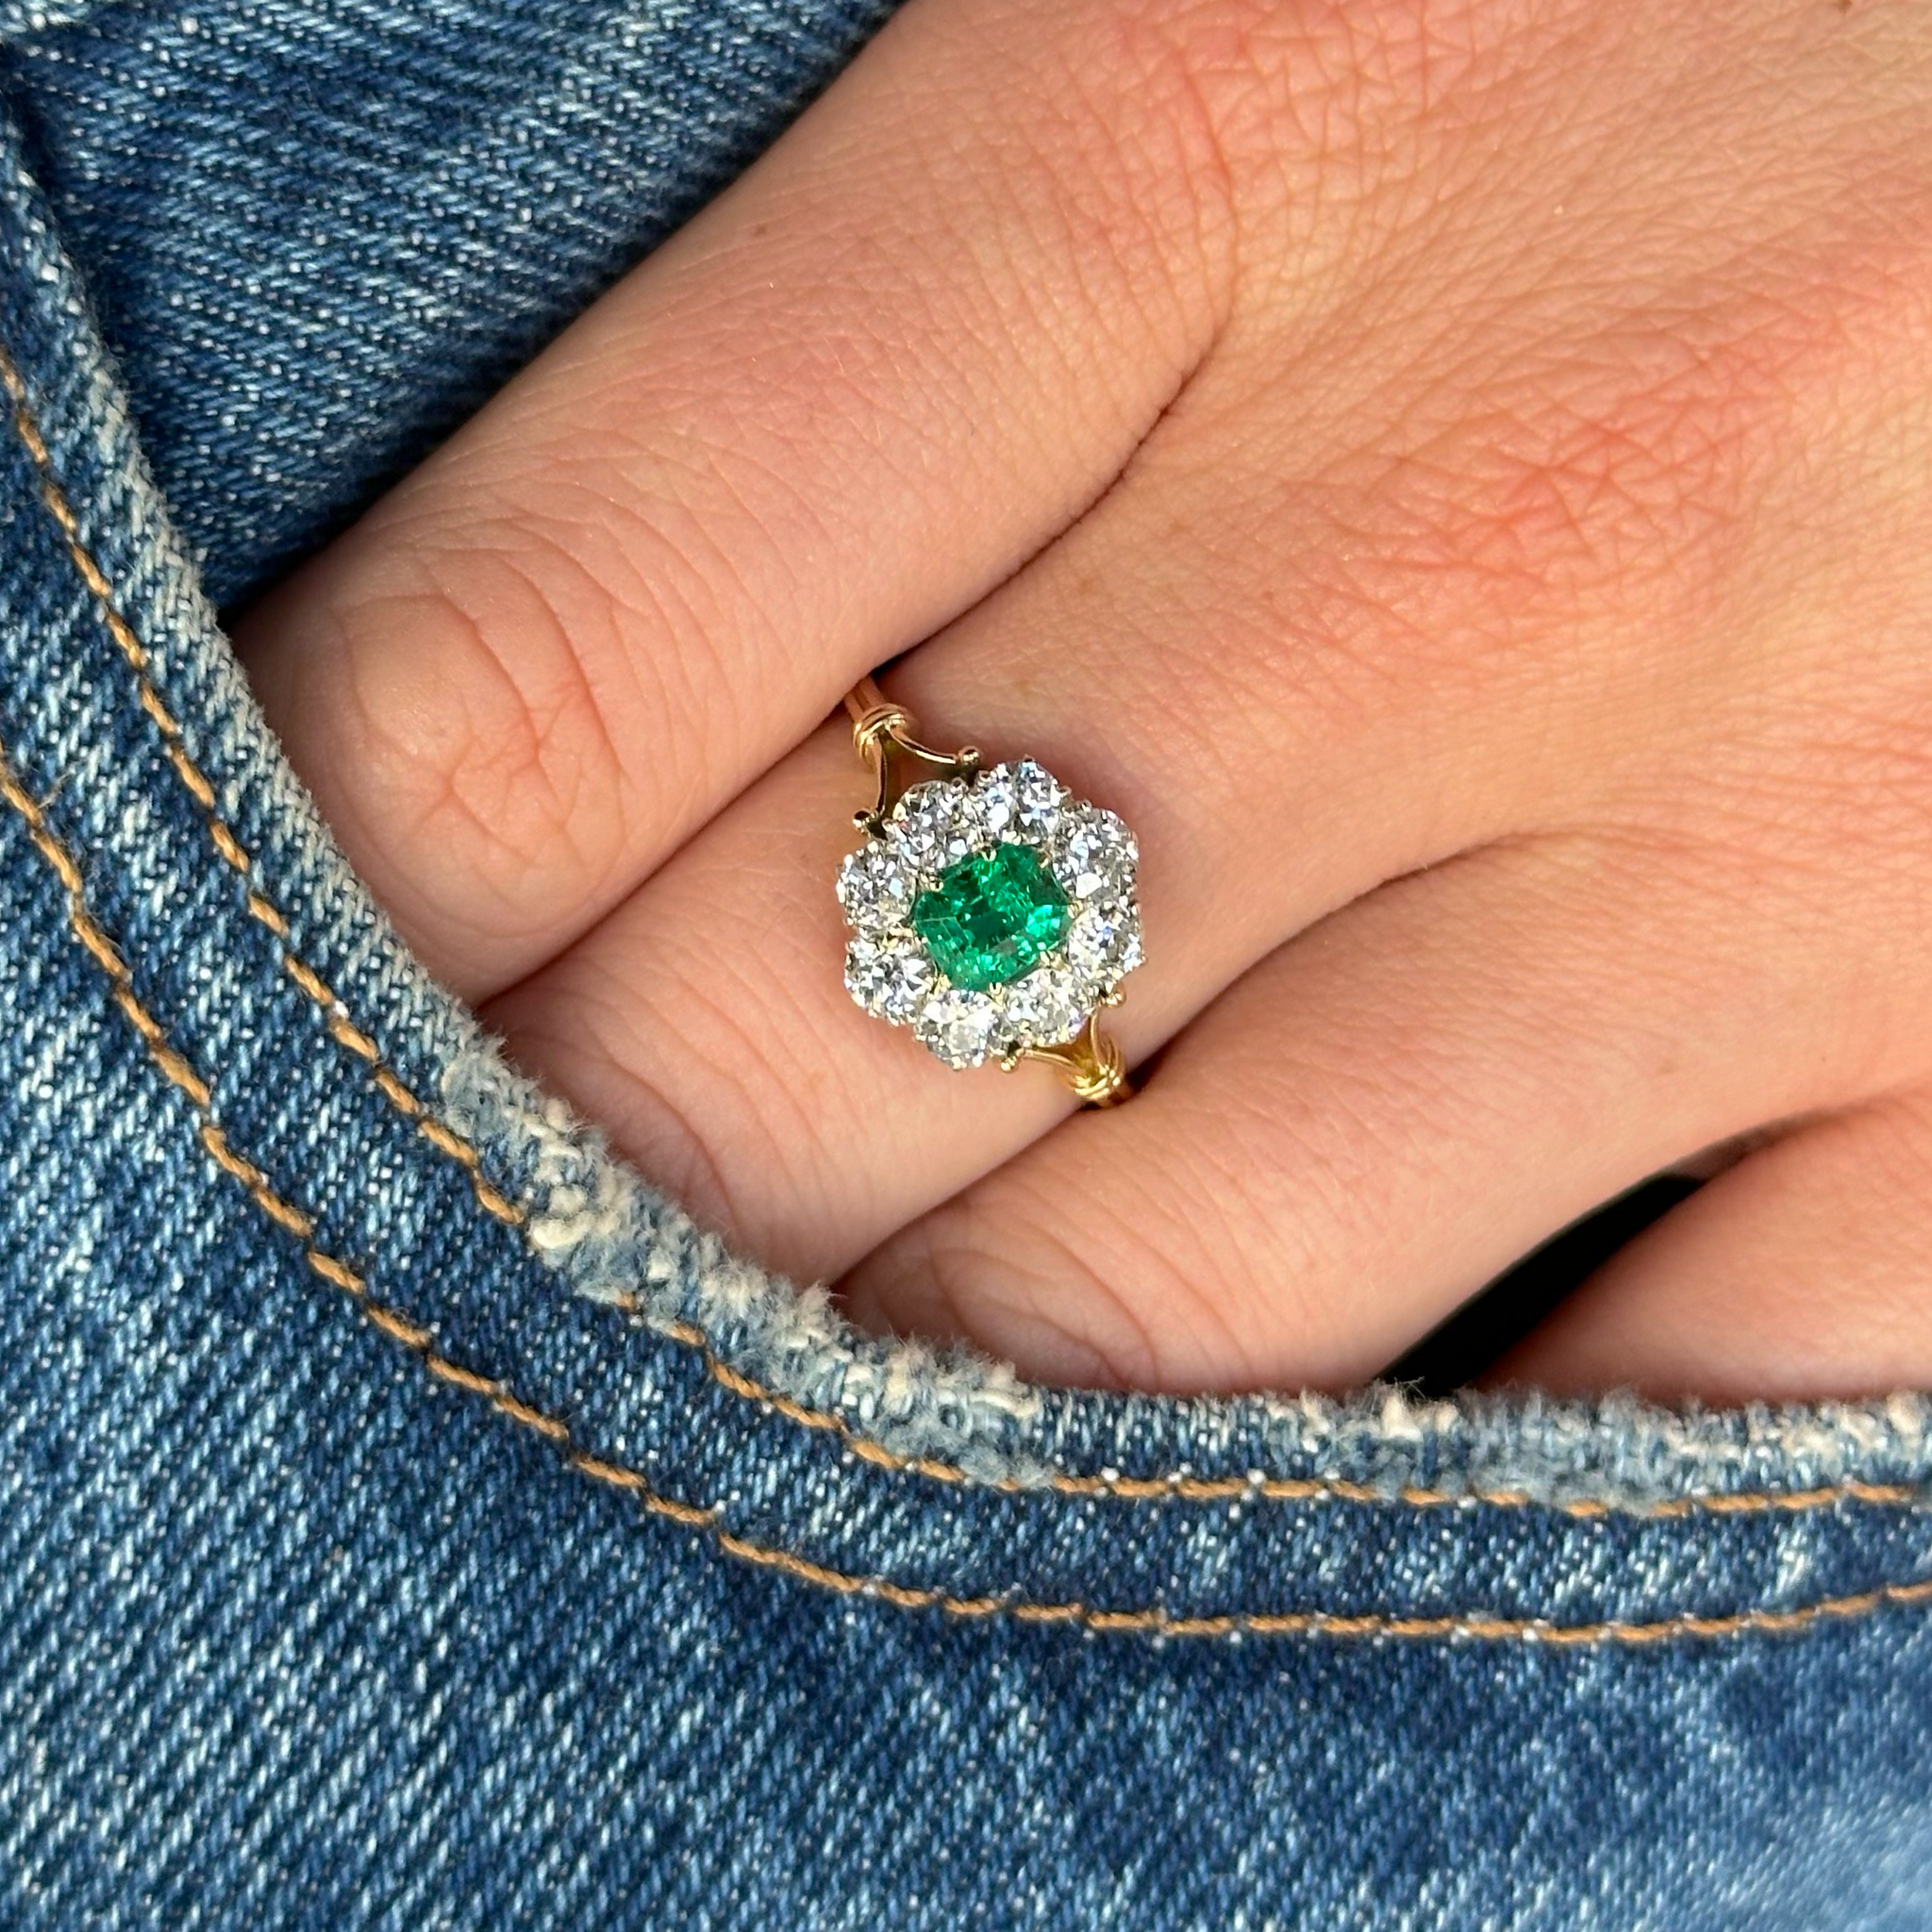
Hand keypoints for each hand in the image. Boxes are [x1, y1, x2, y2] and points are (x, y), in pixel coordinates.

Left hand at [237, 0, 1931, 1399]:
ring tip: (873, 1309)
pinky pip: (1628, 1415)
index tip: (305, 976)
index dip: (335, 894)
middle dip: (595, 1176)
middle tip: (561, 1168)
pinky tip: (1296, 1367)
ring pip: (1157, 1317)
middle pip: (788, 1045)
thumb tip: (532, 722)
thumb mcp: (1227, 18)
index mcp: (1199, 138)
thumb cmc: (1642, 20)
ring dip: (930, 1374)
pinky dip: (1394, 1466)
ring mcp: (1780, 839)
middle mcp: (1486, 529)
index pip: (549, 657)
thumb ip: (869, 324)